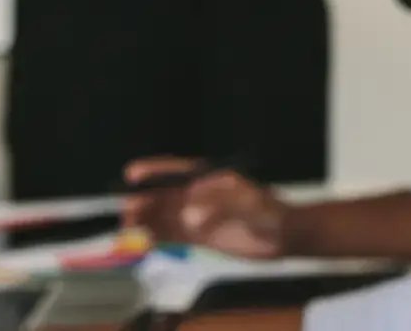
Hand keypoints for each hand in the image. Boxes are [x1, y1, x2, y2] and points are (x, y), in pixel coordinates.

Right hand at [121, 159, 285, 258]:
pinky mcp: (200, 237)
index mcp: (209, 178)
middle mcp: (199, 196)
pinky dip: (157, 236)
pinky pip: (173, 235)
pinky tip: (143, 239)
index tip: (131, 174)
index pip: (176, 171)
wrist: (283, 234)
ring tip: (128, 225)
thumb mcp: (245, 200)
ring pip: (164, 216)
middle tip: (127, 209)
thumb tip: (190, 215)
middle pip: (165, 196)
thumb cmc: (266, 209)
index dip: (154, 171)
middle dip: (144, 200)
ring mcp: (198, 217)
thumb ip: (218, 205)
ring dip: (146, 219)